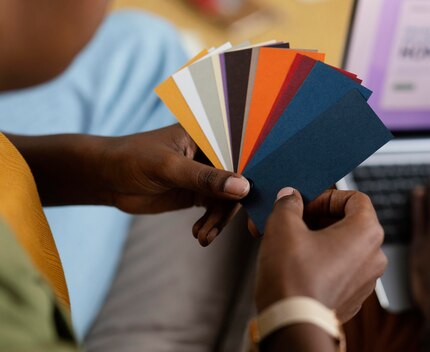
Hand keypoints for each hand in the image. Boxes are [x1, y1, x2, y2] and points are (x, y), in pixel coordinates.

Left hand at [101, 124, 249, 245]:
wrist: (105, 178)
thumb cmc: (132, 159)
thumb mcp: (169, 167)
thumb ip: (205, 178)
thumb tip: (244, 189)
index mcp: (209, 132)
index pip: (241, 150)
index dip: (255, 173)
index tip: (262, 198)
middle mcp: (213, 151)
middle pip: (240, 178)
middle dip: (239, 205)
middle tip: (250, 231)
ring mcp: (206, 173)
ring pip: (229, 199)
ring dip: (220, 220)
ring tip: (204, 237)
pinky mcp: (199, 192)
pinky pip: (216, 210)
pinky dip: (211, 224)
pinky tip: (199, 235)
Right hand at [255, 188, 386, 322]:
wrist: (292, 323)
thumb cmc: (293, 277)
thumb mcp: (283, 226)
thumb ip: (288, 204)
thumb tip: (289, 197)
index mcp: (367, 232)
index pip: (356, 198)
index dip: (327, 196)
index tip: (306, 203)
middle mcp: (374, 256)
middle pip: (350, 223)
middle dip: (318, 218)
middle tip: (293, 221)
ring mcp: (366, 281)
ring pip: (344, 248)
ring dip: (318, 240)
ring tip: (290, 242)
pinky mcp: (353, 299)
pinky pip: (341, 270)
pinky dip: (322, 262)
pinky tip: (297, 265)